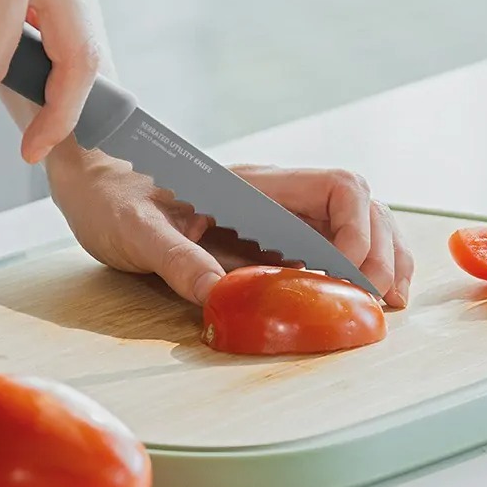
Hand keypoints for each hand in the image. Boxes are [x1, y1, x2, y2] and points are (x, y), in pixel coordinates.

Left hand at [47, 150, 413, 308]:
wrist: (96, 185)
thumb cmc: (113, 202)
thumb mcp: (135, 232)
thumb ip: (175, 259)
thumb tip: (217, 296)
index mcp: (253, 184)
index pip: (336, 188)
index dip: (358, 230)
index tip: (352, 277)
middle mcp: (275, 194)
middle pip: (360, 206)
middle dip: (381, 250)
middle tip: (382, 302)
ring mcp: (276, 213)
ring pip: (354, 223)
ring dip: (380, 257)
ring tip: (389, 301)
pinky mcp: (268, 236)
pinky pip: (328, 245)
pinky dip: (356, 267)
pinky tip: (363, 296)